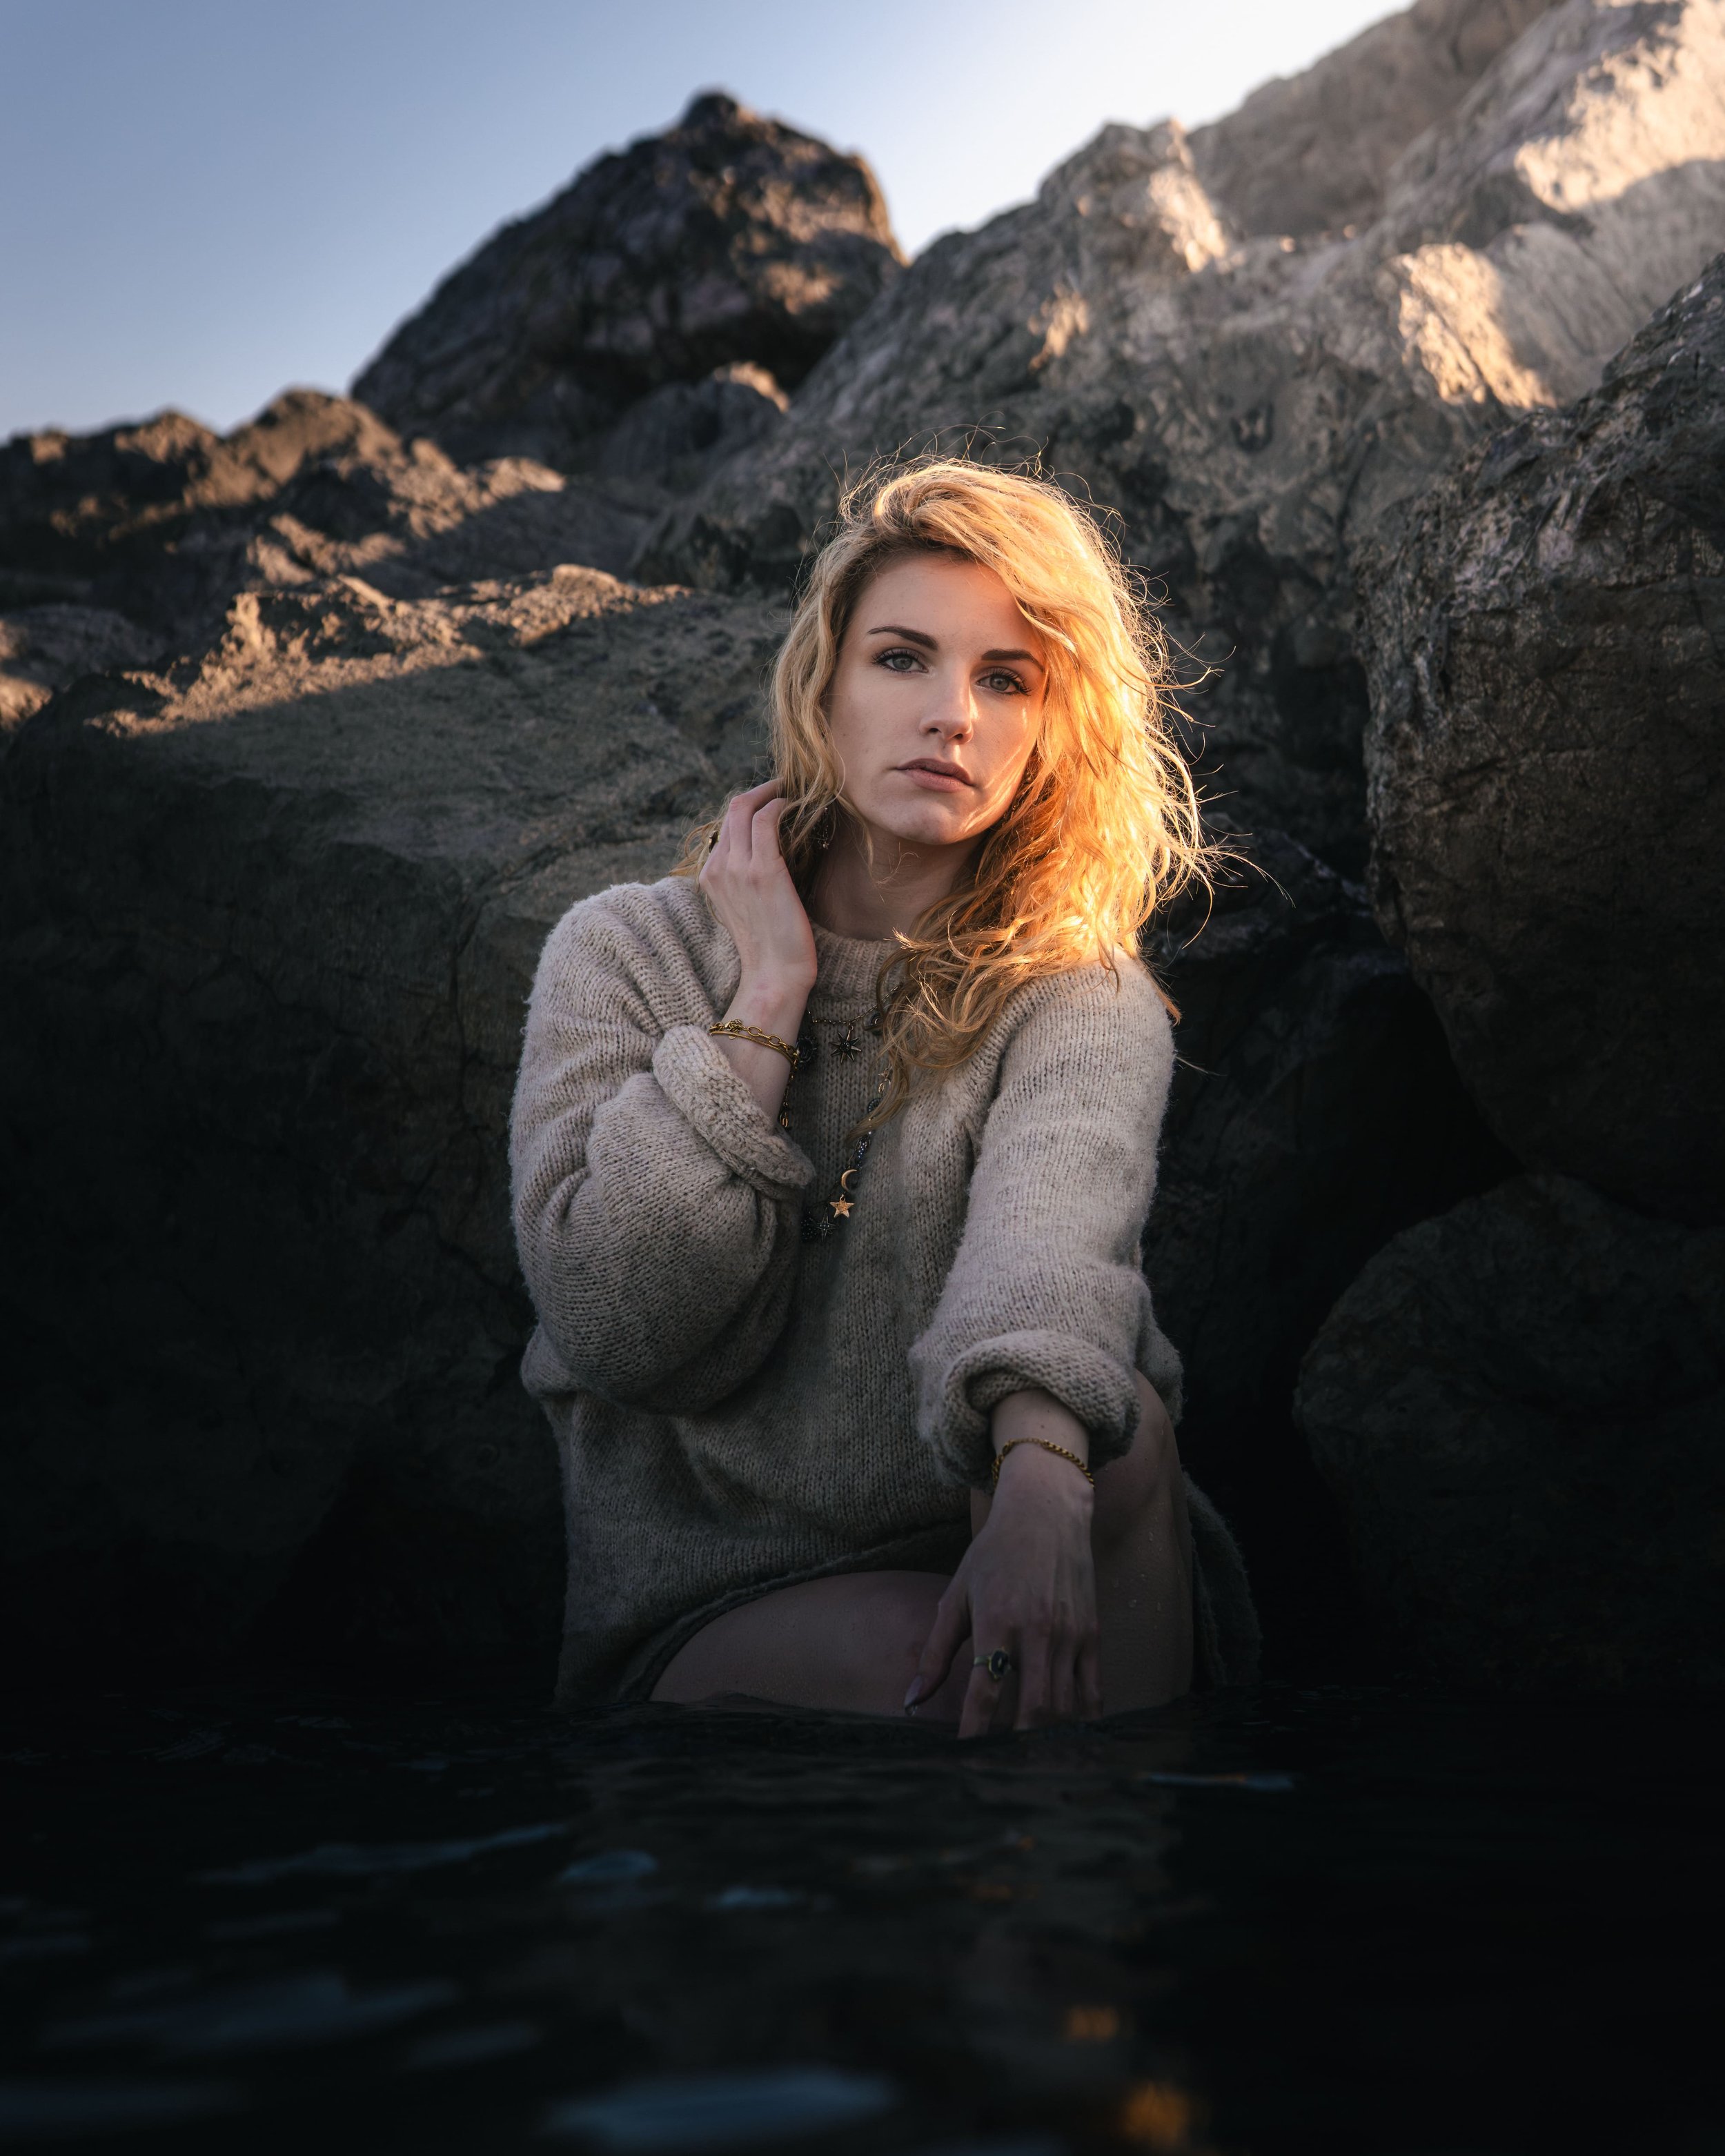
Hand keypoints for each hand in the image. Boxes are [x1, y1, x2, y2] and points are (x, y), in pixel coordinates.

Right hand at [699, 781, 817, 997]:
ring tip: (792, 788)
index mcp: (709, 878)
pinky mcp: (762, 871)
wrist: (774, 976)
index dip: (748, 807)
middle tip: (784, 785)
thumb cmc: (770, 948)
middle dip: (758, 791)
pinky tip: (794, 805)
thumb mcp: (747, 909)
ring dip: (770, 791)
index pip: (725, 827)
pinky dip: (779, 804)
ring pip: (744, 808)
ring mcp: (737, 869)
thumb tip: (770, 857)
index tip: (772, 801)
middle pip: (731, 810)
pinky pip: (765, 819)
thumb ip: (747, 881)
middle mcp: (717, 869)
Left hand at [906, 1442, 1102, 1736]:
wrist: (1046, 1511)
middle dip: (1016, 1746)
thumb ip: (936, 1650)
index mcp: (997, 1621)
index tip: (964, 1758)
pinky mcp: (1092, 1633)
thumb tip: (912, 1698)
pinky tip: (1070, 1740)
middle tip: (1001, 1769)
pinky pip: (1093, 1690)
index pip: (984, 1692)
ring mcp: (1069, 1634)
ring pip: (1064, 1705)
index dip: (974, 1731)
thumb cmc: (994, 1553)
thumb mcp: (957, 1594)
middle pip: (1032, 1708)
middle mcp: (1037, 1631)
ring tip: (1030, 1761)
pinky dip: (1083, 1719)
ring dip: (1047, 1738)